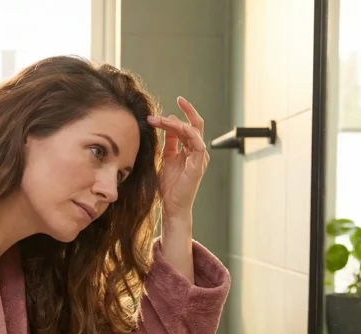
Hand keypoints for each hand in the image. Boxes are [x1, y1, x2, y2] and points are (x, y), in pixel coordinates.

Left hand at [147, 96, 209, 221]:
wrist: (172, 207)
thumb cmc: (168, 187)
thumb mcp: (165, 158)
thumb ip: (168, 142)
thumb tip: (167, 123)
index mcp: (188, 150)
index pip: (187, 127)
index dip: (176, 116)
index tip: (162, 110)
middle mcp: (196, 152)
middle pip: (195, 125)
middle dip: (188, 110)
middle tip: (178, 99)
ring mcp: (199, 158)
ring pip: (194, 132)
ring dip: (178, 123)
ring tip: (161, 120)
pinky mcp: (198, 166)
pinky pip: (198, 145)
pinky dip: (190, 134)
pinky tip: (179, 127)